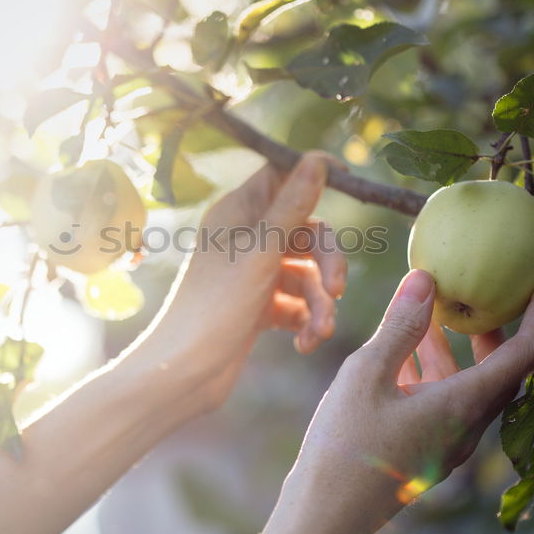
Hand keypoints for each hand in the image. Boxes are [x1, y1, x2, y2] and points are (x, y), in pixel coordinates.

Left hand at [123, 152, 346, 413]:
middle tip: (337, 290)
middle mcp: (245, 238)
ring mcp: (252, 274)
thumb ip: (292, 206)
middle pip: (307, 231)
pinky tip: (304, 344)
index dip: (314, 172)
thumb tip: (316, 159)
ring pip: (306, 273)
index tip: (349, 174)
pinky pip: (297, 303)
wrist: (184, 375)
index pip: (281, 175)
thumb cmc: (214, 309)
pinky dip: (306, 322)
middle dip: (327, 261)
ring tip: (320, 333)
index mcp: (238, 213)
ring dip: (320, 303)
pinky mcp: (258, 307)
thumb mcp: (261, 254)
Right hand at [241, 268, 533, 533]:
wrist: (326, 514)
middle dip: (498, 325)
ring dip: (457, 345)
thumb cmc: (345, 447)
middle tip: (491, 288)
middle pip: (502, 368)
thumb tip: (426, 277)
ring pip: (468, 383)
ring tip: (432, 309)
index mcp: (465, 406)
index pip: (526, 351)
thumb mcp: (366, 375)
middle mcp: (467, 425)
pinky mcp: (425, 447)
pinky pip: (444, 399)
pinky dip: (433, 368)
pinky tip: (403, 350)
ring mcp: (447, 440)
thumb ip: (400, 326)